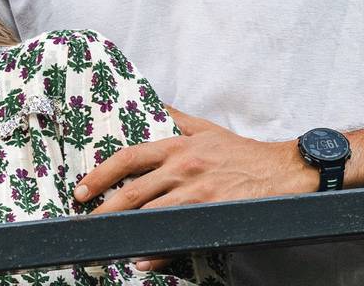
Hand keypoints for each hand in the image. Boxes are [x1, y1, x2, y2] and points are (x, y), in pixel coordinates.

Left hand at [73, 106, 319, 269]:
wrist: (281, 171)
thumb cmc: (242, 152)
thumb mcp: (207, 129)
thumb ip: (178, 119)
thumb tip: (157, 106)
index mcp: (179, 147)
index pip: (130, 157)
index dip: (102, 174)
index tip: (83, 188)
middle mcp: (184, 169)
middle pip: (134, 191)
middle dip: (104, 208)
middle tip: (85, 220)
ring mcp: (198, 194)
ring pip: (151, 214)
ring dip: (126, 230)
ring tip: (107, 240)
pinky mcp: (212, 214)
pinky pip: (178, 235)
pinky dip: (158, 249)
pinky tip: (143, 258)